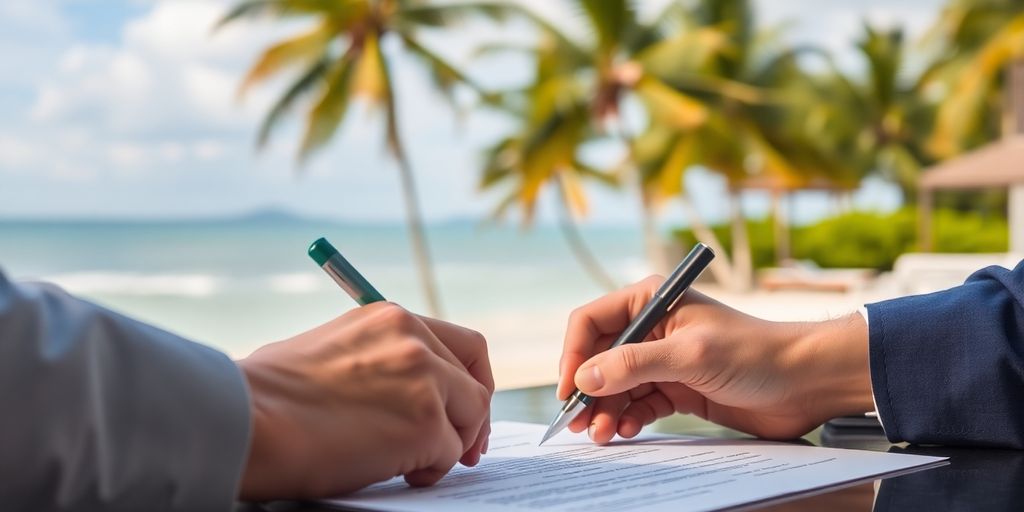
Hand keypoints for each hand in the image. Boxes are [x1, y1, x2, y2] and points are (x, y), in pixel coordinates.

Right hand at [237, 302, 493, 499]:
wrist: (246, 420)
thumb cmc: (268, 394)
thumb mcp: (332, 348)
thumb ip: (378, 357)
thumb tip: (401, 390)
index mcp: (390, 318)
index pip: (460, 345)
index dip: (470, 380)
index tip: (464, 408)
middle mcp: (414, 340)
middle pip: (475, 382)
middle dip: (473, 419)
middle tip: (466, 448)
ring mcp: (424, 381)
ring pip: (470, 418)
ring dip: (450, 446)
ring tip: (414, 464)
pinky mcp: (424, 423)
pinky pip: (449, 454)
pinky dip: (431, 470)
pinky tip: (401, 473)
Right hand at [558, 276, 872, 443]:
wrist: (804, 382)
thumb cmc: (755, 354)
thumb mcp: (690, 355)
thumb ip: (635, 364)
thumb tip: (585, 377)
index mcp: (652, 302)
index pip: (592, 322)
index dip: (574, 354)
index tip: (570, 388)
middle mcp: (652, 328)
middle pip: (600, 358)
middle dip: (588, 390)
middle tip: (578, 422)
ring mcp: (664, 360)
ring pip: (617, 385)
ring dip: (605, 409)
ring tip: (602, 433)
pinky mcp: (677, 388)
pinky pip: (638, 403)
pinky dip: (628, 417)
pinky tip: (626, 430)